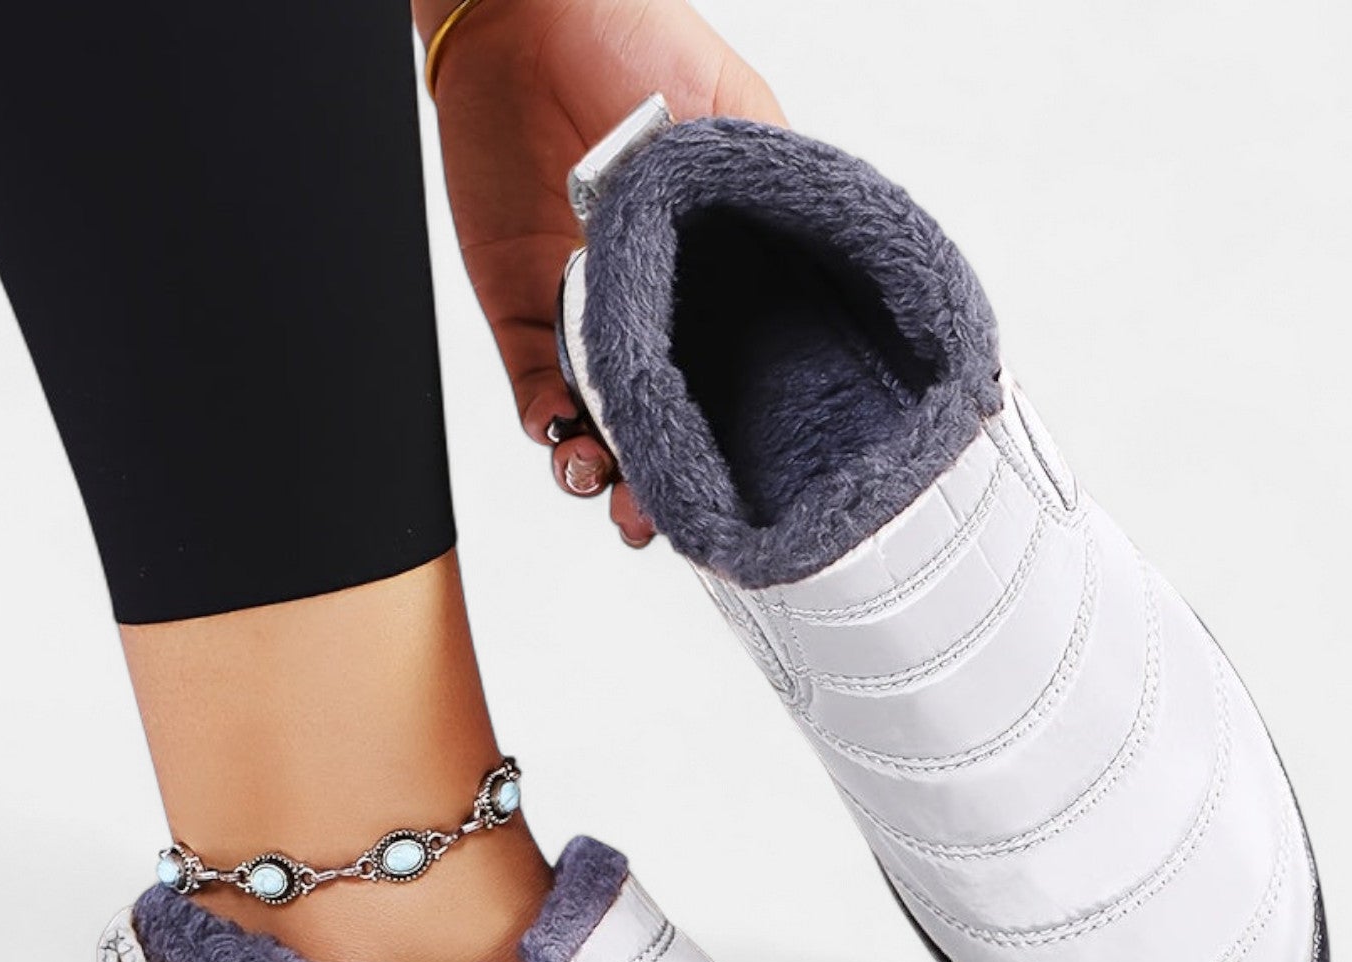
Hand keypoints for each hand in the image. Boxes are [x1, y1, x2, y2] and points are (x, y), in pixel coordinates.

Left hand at [418, 0, 784, 546]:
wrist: (531, 13)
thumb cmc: (640, 43)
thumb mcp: (739, 120)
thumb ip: (776, 202)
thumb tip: (825, 283)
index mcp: (725, 290)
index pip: (743, 389)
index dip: (745, 449)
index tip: (751, 491)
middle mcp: (662, 321)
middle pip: (673, 431)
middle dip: (670, 490)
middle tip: (667, 521)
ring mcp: (591, 326)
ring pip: (604, 431)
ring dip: (606, 474)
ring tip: (610, 491)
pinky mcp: (525, 316)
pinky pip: (535, 389)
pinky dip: (546, 422)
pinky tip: (562, 435)